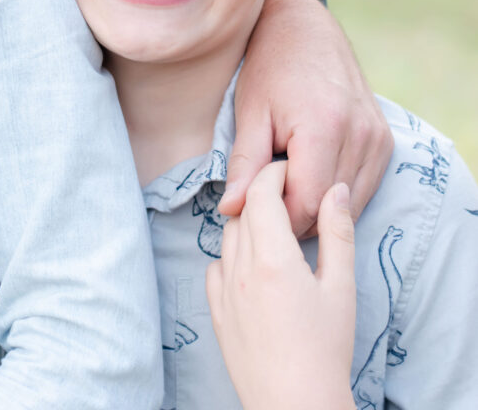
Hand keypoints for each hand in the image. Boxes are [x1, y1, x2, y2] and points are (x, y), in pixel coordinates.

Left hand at [207, 161, 356, 409]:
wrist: (296, 407)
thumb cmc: (326, 351)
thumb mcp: (342, 288)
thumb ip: (337, 232)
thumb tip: (336, 189)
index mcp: (271, 258)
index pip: (260, 192)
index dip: (274, 173)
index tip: (291, 171)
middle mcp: (239, 269)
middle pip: (243, 211)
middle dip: (263, 195)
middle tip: (289, 197)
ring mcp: (223, 292)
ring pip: (227, 236)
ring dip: (247, 224)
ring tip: (275, 232)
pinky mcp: (216, 313)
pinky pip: (215, 266)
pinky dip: (231, 255)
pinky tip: (254, 266)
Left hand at [219, 0, 392, 235]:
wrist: (305, 25)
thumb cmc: (270, 65)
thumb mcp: (250, 112)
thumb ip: (244, 164)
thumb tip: (231, 211)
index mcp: (324, 127)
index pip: (306, 204)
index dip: (278, 216)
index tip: (253, 207)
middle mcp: (361, 135)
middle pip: (329, 208)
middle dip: (295, 213)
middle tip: (265, 197)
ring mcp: (378, 138)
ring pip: (349, 204)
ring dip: (317, 206)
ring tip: (286, 182)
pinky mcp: (385, 141)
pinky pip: (362, 187)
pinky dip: (335, 192)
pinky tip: (309, 173)